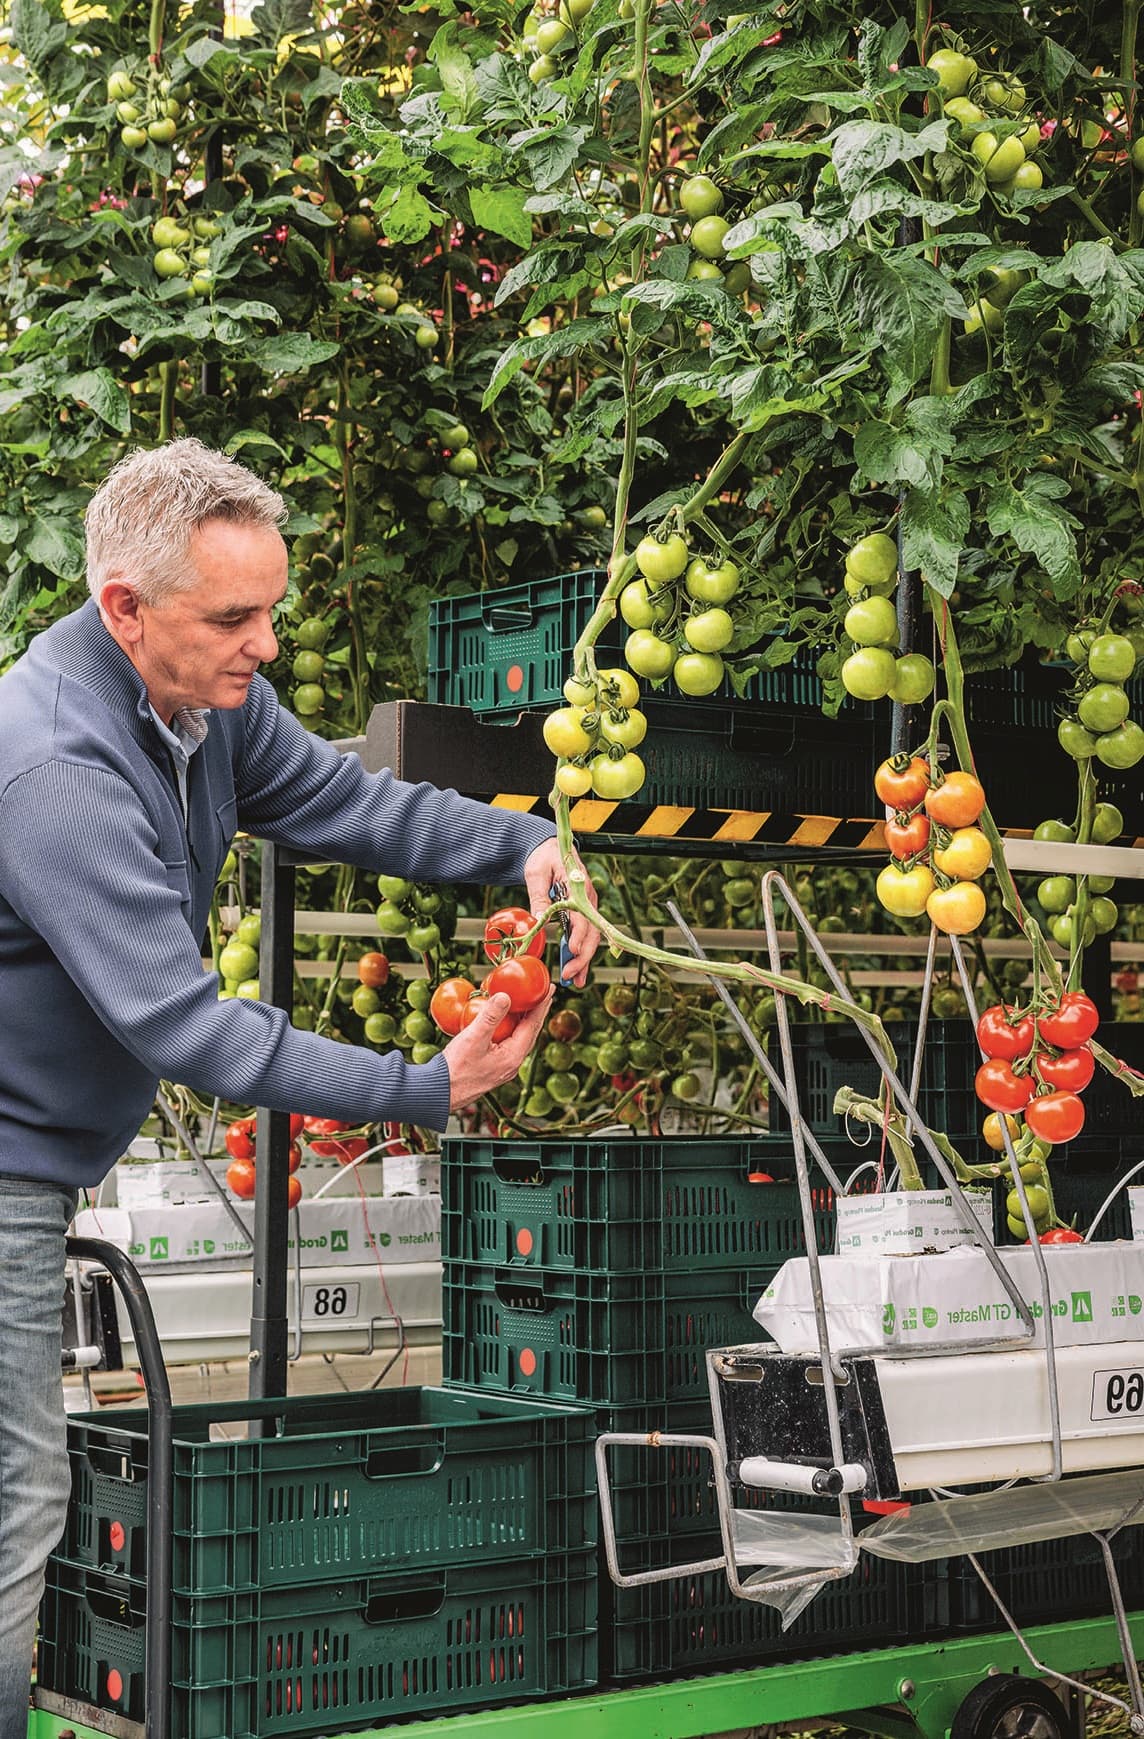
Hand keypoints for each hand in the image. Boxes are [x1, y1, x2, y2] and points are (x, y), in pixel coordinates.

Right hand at [442, 989, 553, 1111]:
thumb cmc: (456, 1069)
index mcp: (513, 1056)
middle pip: (529, 1031)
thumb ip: (490, 1016)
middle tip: (544, 993)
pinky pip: (507, 1042)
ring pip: (518, 1038)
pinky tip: (503, 1022)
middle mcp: (512, 1062)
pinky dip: (509, 1028)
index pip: (533, 1025)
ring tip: (526, 1004)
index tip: (550, 989)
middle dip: (537, 1012)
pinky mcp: (492, 1066)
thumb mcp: (474, 1038)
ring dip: (523, 1020)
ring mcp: (503, 1066)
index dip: (542, 1005)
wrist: (440, 1092)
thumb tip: (506, 996)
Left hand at [521, 838, 600, 987]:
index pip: (583, 915)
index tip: (571, 951)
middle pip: (592, 932)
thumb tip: (539, 919)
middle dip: (582, 956)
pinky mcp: (581, 913)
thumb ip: (539, 895)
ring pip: (590, 937)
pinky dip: (579, 953)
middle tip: (570, 976)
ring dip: (583, 960)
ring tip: (576, 982)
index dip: (579, 935)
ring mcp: (587, 907)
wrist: (550, 848)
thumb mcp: (535, 872)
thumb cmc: (543, 857)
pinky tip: (575, 970)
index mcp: (579, 887)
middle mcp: (588, 899)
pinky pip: (583, 936)